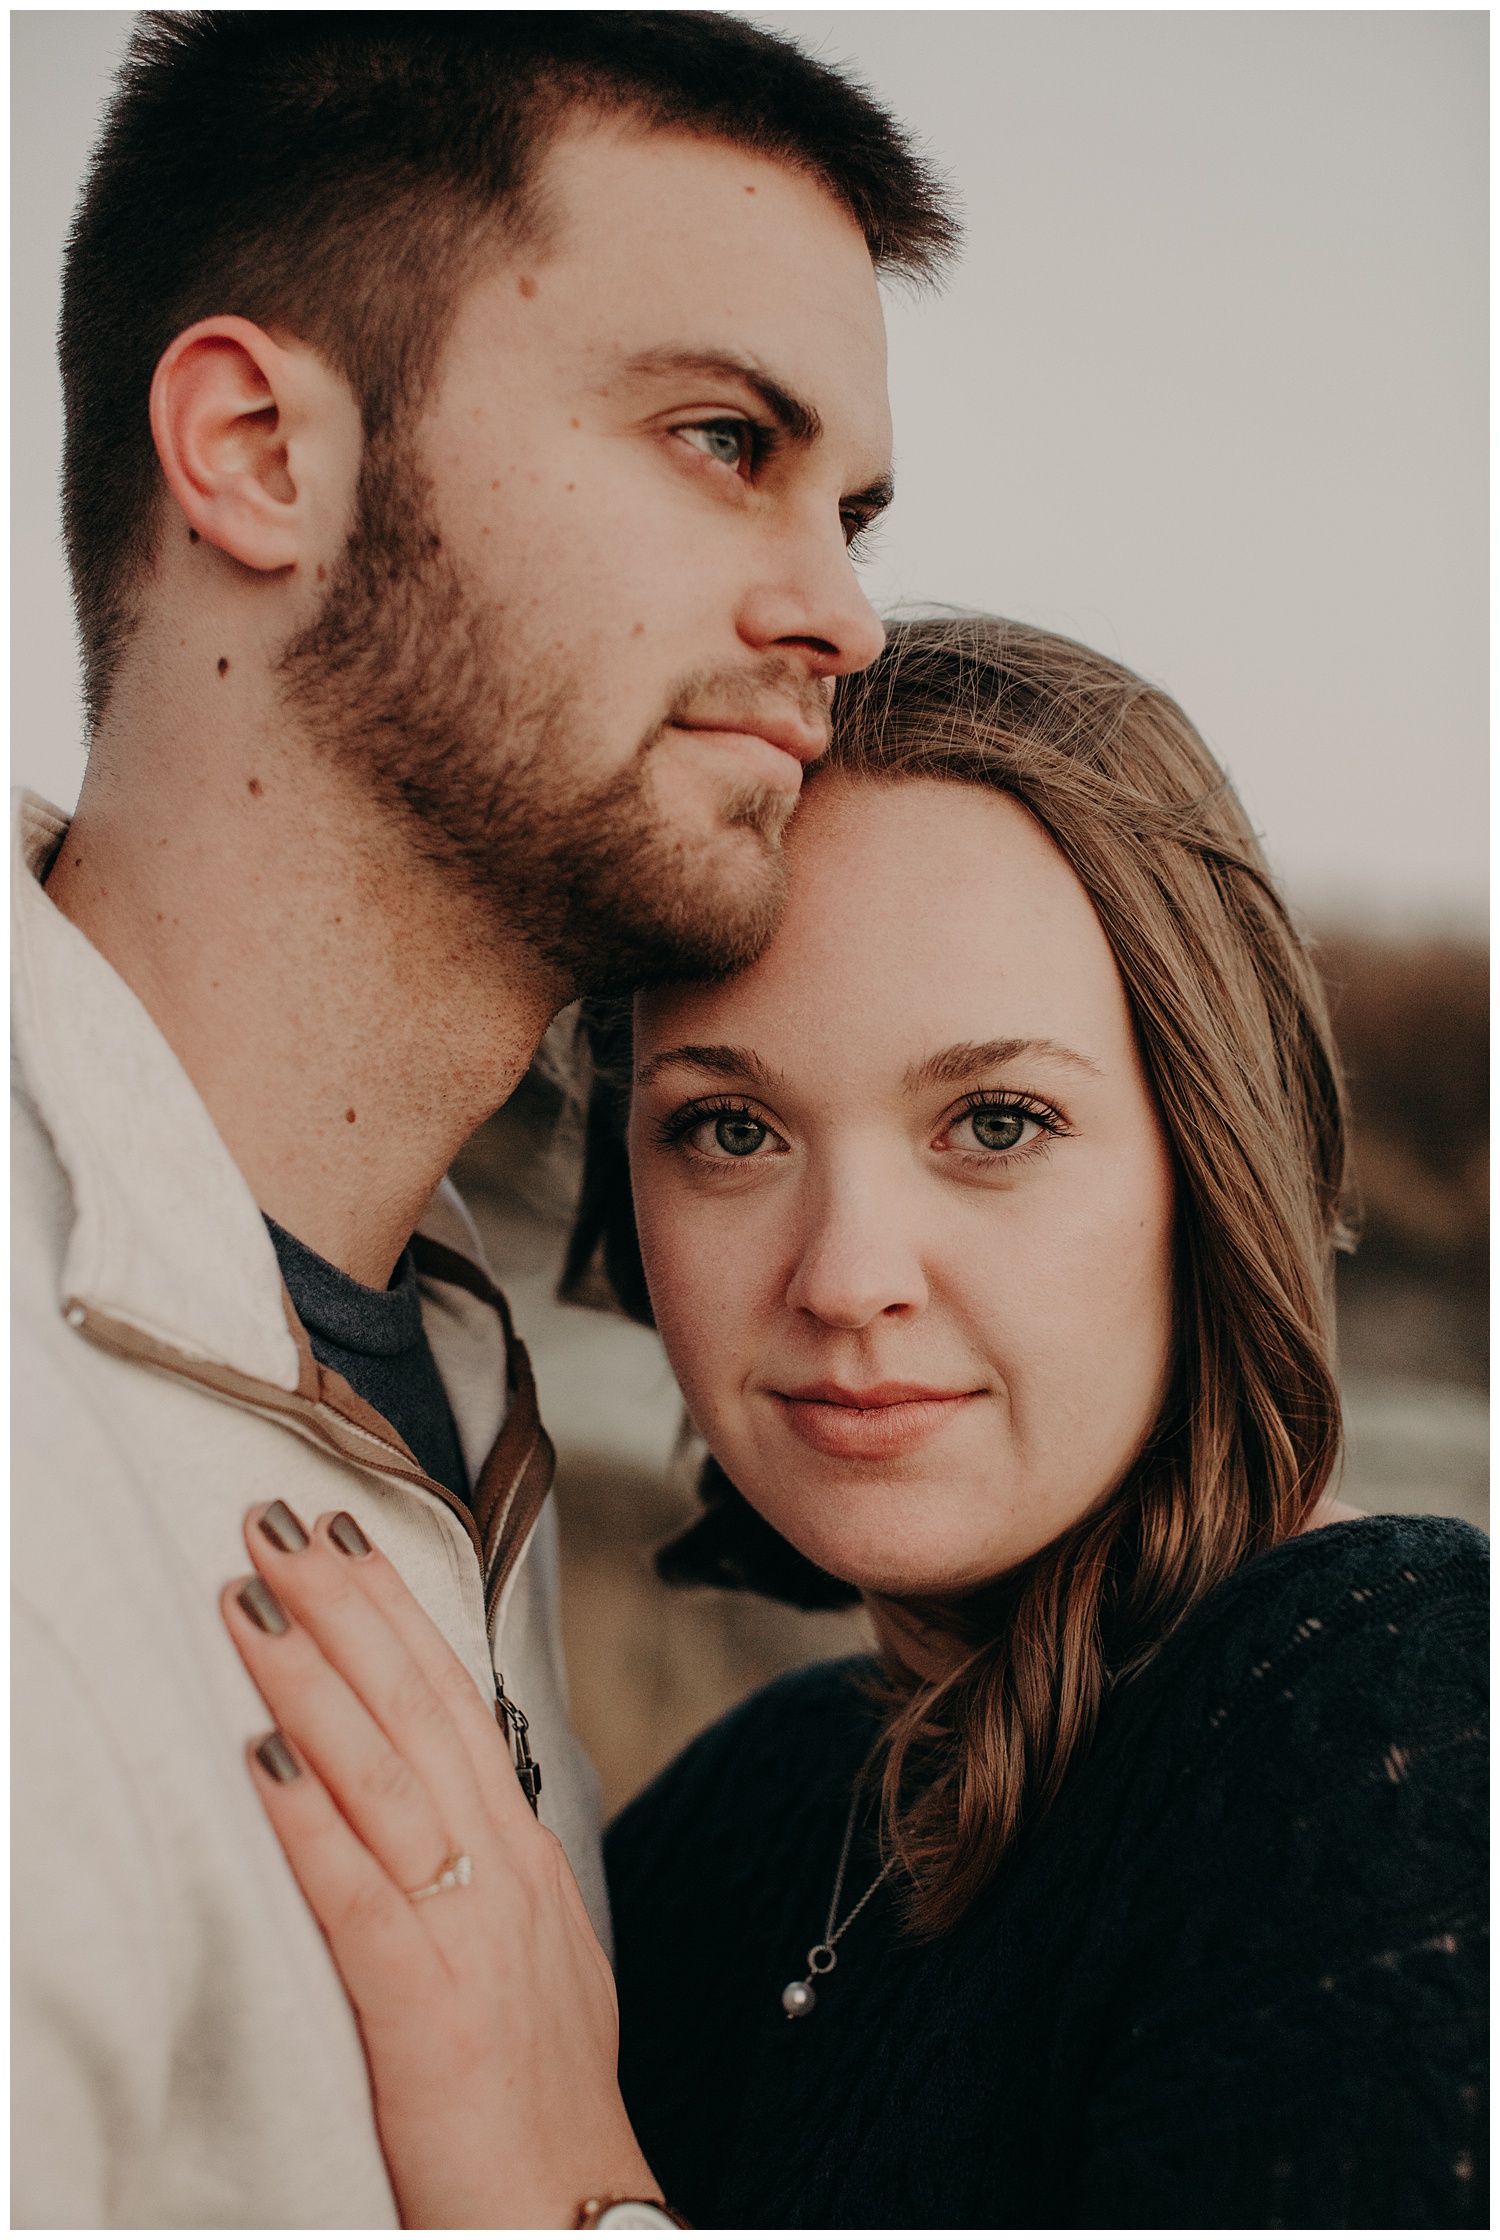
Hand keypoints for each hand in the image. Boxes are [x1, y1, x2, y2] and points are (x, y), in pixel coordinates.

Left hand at [221, 1503, 659, 2229]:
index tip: (344, 1536)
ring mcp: (470, 1932)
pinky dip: (308, 1820)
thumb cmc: (545, 2096)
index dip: (395, 1613)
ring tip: (246, 1603)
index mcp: (525, 1853)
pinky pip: (357, 1895)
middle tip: (277, 1523)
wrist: (581, 2220)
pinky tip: (259, 1760)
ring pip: (383, 1776)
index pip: (455, 1700)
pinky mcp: (425, 2008)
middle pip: (418, 1708)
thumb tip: (446, 1793)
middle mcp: (504, 1869)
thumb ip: (491, 1866)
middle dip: (343, 1607)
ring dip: (309, 1680)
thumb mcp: (539, 1951)